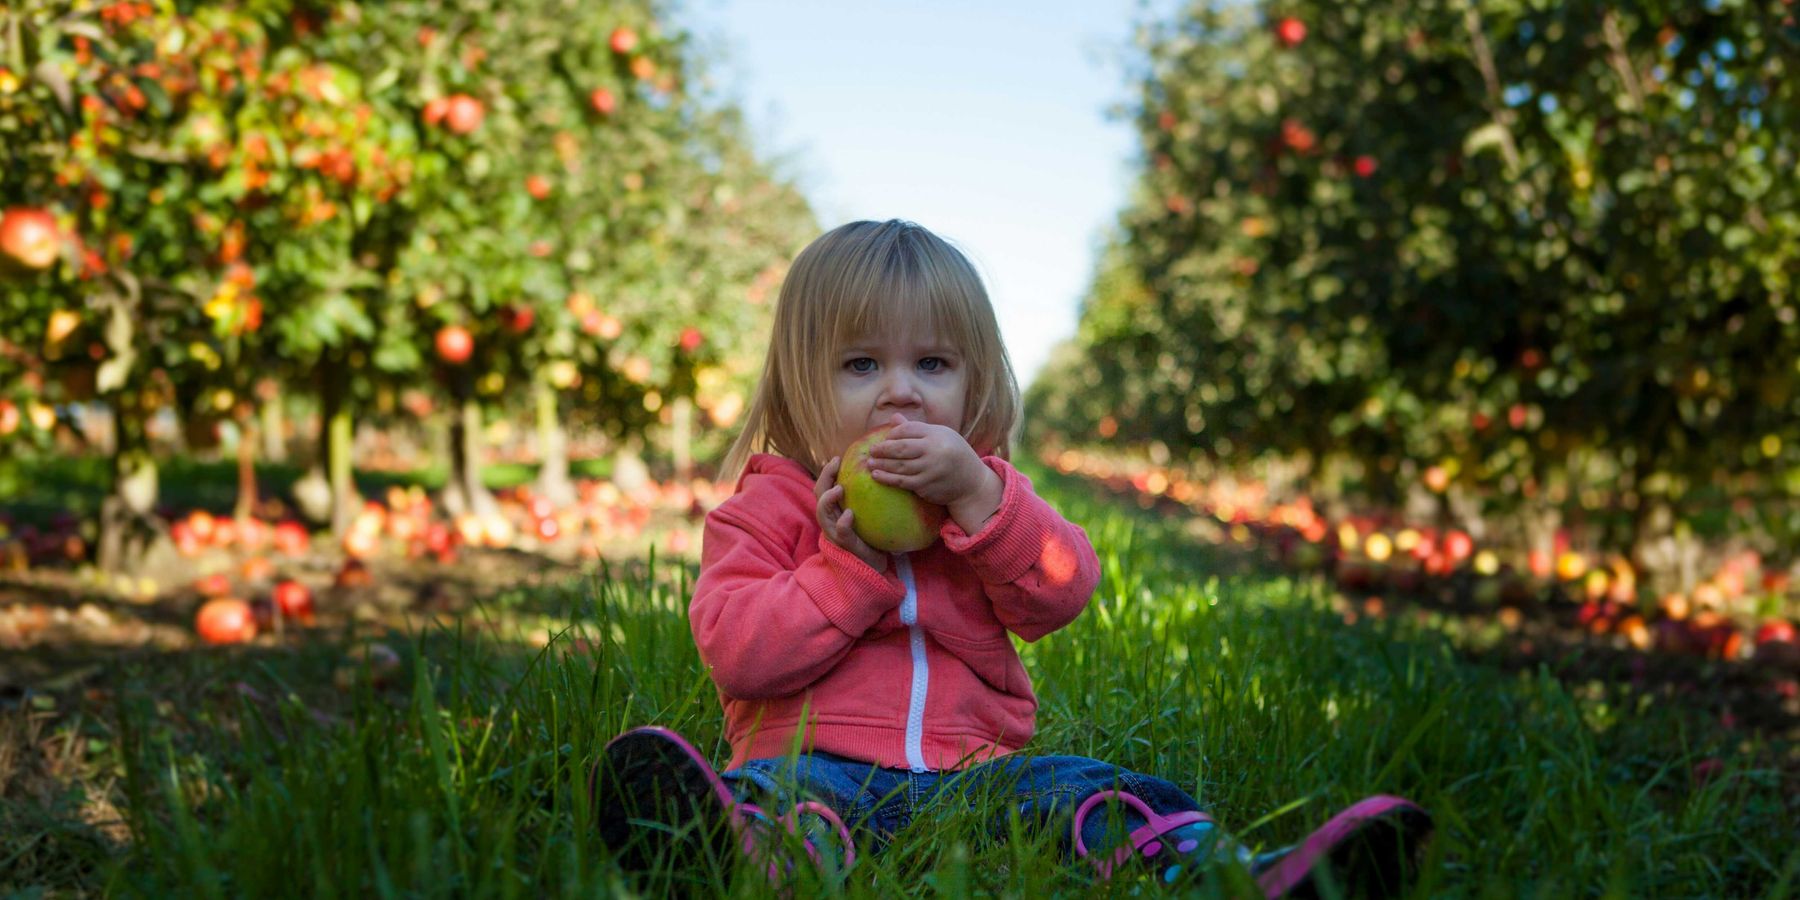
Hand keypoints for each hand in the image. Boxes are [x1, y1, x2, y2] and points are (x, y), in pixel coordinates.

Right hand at [815, 456, 888, 570]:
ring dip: (828, 499)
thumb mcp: (869, 515)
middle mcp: (831, 521)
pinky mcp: (845, 546)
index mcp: (835, 511)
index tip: (837, 458)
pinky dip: (842, 523)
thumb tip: (886, 474)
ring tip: (839, 488)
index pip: (824, 488)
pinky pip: (839, 533)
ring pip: (822, 513)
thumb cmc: (873, 539)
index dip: (827, 472)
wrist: (874, 567)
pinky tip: (848, 515)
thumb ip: (870, 499)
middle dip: (824, 478)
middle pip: (818, 495)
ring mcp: (835, 534)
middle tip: (835, 464)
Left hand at [866, 414, 1004, 532]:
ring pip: (900, 466)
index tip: (886, 438)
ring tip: (869, 463)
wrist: (972, 482)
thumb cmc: (954, 454)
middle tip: (871, 450)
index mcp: (937, 435)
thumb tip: (894, 417)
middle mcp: (934, 451)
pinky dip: (888, 479)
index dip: (894, 433)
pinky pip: (903, 482)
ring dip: (882, 465)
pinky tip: (877, 476)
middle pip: (901, 447)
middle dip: (883, 449)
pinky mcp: (926, 486)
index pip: (908, 429)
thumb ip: (916, 429)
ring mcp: (930, 470)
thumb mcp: (940, 436)